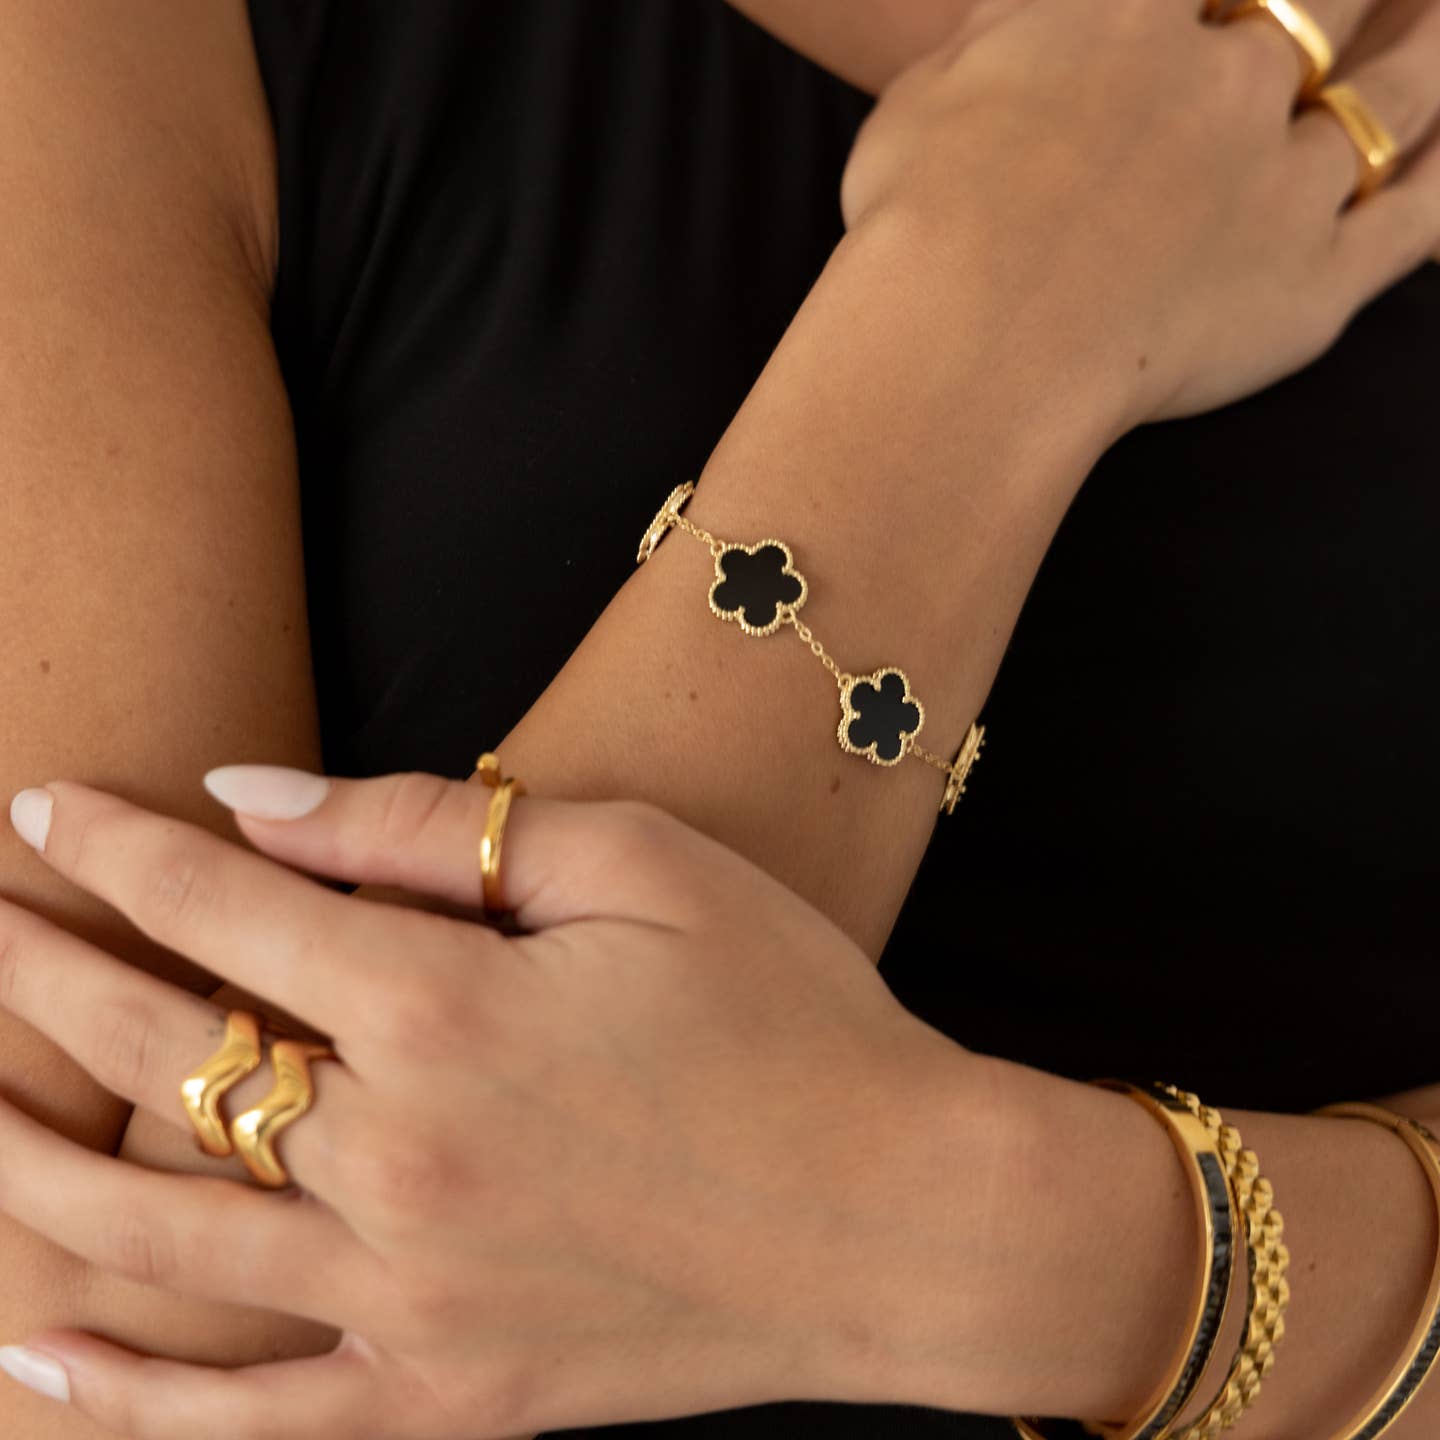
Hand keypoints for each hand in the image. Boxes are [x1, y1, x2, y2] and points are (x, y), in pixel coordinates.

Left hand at [0, 768, 976, 1437]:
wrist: (898, 1215)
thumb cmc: (789, 1014)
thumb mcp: (640, 866)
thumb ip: (434, 828)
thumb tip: (257, 801)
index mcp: (450, 1011)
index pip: (225, 911)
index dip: (120, 850)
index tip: (46, 807)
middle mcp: (400, 1161)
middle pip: (159, 1062)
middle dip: (38, 979)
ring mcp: (412, 1300)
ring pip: (152, 1244)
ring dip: (23, 1171)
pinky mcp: (447, 1396)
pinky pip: (245, 1418)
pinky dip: (125, 1392)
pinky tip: (37, 1350)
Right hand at [838, 0, 1439, 424]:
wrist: (963, 341)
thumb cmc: (914, 223)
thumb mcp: (921, 99)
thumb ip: (991, 41)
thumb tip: (1016, 24)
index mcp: (1128, 16)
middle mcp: (1231, 79)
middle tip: (1349, 6)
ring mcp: (1283, 182)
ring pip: (1399, 97)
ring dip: (1430, 56)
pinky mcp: (1309, 287)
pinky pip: (1416, 225)